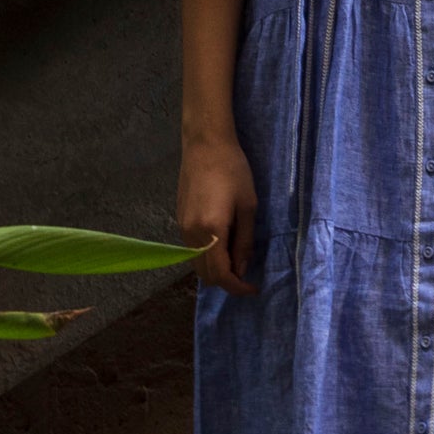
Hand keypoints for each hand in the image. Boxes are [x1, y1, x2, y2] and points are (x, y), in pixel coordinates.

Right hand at [178, 132, 259, 294]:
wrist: (205, 145)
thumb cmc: (233, 171)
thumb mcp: (248, 207)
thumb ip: (245, 242)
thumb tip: (242, 269)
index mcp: (211, 231)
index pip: (221, 274)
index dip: (237, 287)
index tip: (253, 288)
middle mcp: (191, 234)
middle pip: (205, 275)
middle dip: (226, 281)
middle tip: (246, 275)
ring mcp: (182, 229)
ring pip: (196, 264)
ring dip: (215, 270)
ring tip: (236, 259)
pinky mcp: (179, 221)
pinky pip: (192, 251)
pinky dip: (207, 257)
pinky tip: (223, 244)